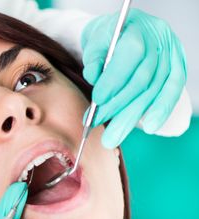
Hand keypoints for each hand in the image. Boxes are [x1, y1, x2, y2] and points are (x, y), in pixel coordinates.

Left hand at [81, 8, 186, 147]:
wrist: (123, 30)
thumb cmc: (106, 37)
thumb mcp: (95, 40)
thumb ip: (93, 58)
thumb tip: (94, 78)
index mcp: (137, 28)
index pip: (130, 55)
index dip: (114, 80)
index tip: (97, 100)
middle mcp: (159, 41)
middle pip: (141, 79)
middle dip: (117, 106)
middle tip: (96, 124)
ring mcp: (171, 55)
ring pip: (154, 90)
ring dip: (131, 117)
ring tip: (113, 137)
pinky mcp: (177, 68)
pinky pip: (172, 92)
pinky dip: (161, 111)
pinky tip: (149, 127)